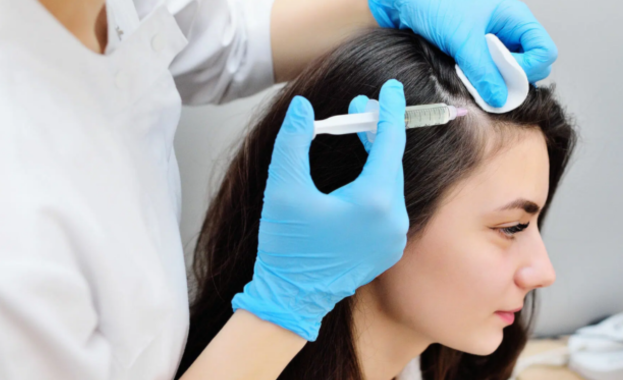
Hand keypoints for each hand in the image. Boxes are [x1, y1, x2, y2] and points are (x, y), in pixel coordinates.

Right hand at [232, 80, 408, 340]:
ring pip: (390, 183)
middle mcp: (394, 219)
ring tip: (358, 136)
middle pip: (391, 162)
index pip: (389, 142)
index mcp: (373, 201)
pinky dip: (377, 183)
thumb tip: (302, 107)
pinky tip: (359, 173)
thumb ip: (293, 141)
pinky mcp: (389, 248)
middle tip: (359, 109)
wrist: (291, 297)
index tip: (390, 88)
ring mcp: (394, 237)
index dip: (388, 111)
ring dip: (377, 157)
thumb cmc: (287, 247)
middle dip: (377, 131)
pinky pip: (389, 204)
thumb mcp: (283, 188)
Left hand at [368, 0, 557, 106]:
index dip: (530, 69)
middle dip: (509, 80)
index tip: (505, 78)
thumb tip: (500, 98)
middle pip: (527, 66)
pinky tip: (457, 76)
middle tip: (485, 83)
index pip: (544, 51)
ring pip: (502, 73)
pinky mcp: (468, 52)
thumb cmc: (434, 2)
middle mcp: (504, 31)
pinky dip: (473, 80)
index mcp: (513, 18)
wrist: (401, 0)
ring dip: (489, 82)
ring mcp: (486, 43)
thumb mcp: (462, 37)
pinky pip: (481, 73)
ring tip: (466, 77)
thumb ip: (482, 69)